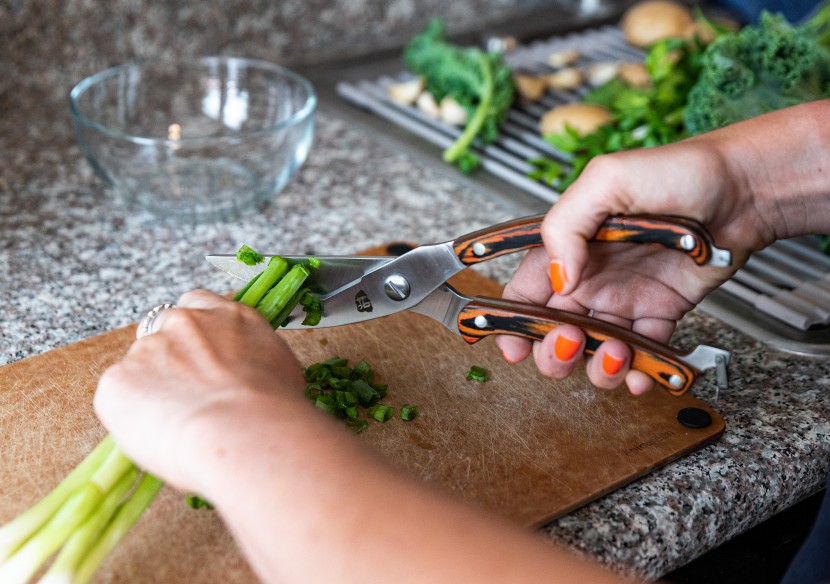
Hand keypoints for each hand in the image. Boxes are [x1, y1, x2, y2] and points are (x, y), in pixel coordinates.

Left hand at [94, 290, 306, 491]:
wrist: (245, 431)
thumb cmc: (274, 409)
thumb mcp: (281, 370)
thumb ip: (251, 360)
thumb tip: (246, 378)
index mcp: (228, 316)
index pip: (197, 304)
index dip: (196, 331)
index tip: (201, 356)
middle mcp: (184, 322)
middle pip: (162, 330)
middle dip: (170, 359)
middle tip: (187, 395)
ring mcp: (148, 349)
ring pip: (140, 368)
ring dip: (152, 390)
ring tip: (179, 426)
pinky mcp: (117, 381)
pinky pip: (118, 398)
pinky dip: (132, 416)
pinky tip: (159, 435)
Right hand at [497, 136, 770, 393]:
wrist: (745, 189)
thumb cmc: (679, 171)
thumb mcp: (608, 180)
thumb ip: (566, 226)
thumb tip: (556, 278)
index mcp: (568, 247)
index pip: (525, 291)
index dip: (511, 322)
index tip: (512, 346)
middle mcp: (591, 278)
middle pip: (552, 332)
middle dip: (554, 352)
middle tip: (572, 342)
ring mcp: (624, 299)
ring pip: (594, 351)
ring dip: (598, 367)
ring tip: (617, 352)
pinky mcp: (660, 313)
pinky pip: (642, 354)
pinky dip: (639, 374)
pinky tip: (641, 375)